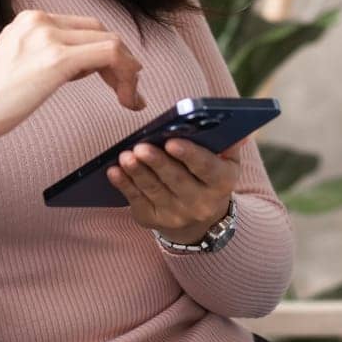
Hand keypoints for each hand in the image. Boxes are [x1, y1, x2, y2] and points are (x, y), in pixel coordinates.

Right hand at [0, 10, 145, 141]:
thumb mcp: (20, 62)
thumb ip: (48, 55)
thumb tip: (81, 65)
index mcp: (32, 20)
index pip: (84, 27)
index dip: (107, 52)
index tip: (115, 79)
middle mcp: (42, 20)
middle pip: (100, 32)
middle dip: (122, 61)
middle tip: (129, 90)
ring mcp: (49, 36)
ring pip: (110, 42)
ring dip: (128, 71)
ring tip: (130, 98)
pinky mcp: (56, 58)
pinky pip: (108, 55)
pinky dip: (125, 75)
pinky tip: (126, 97)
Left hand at [107, 137, 239, 243]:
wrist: (200, 218)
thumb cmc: (210, 176)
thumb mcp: (226, 161)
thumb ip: (226, 141)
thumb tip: (226, 121)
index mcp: (221, 183)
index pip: (206, 168)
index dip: (189, 155)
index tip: (172, 142)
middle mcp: (201, 203)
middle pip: (177, 180)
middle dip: (157, 162)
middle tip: (140, 147)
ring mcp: (177, 215)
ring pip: (154, 190)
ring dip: (138, 172)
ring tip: (125, 156)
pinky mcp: (153, 220)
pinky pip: (137, 200)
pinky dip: (124, 186)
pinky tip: (114, 172)